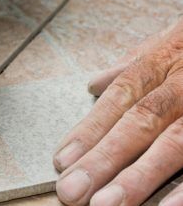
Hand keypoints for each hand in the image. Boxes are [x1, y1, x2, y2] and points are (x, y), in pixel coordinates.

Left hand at [53, 18, 182, 205]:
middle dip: (104, 157)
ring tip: (106, 204)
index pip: (120, 96)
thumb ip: (133, 66)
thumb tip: (94, 84)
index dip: (90, 128)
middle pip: (140, 120)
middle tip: (72, 191)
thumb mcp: (168, 42)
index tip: (61, 160)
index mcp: (163, 60)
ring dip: (139, 175)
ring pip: (175, 141)